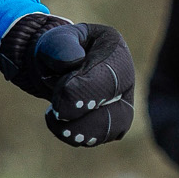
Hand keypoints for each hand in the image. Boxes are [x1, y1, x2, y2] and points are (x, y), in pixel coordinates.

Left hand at [0, 14, 135, 145]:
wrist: (55, 66)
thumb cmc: (58, 49)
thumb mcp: (56, 38)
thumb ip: (62, 45)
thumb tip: (73, 61)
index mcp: (116, 53)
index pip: (109, 80)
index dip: (84, 94)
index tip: (58, 102)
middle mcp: (126, 82)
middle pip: (118, 112)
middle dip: (83, 118)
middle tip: (55, 111)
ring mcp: (121, 106)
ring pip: (109, 131)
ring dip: (77, 132)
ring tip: (53, 117)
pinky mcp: (109, 125)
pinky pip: (97, 139)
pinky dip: (74, 136)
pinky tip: (58, 123)